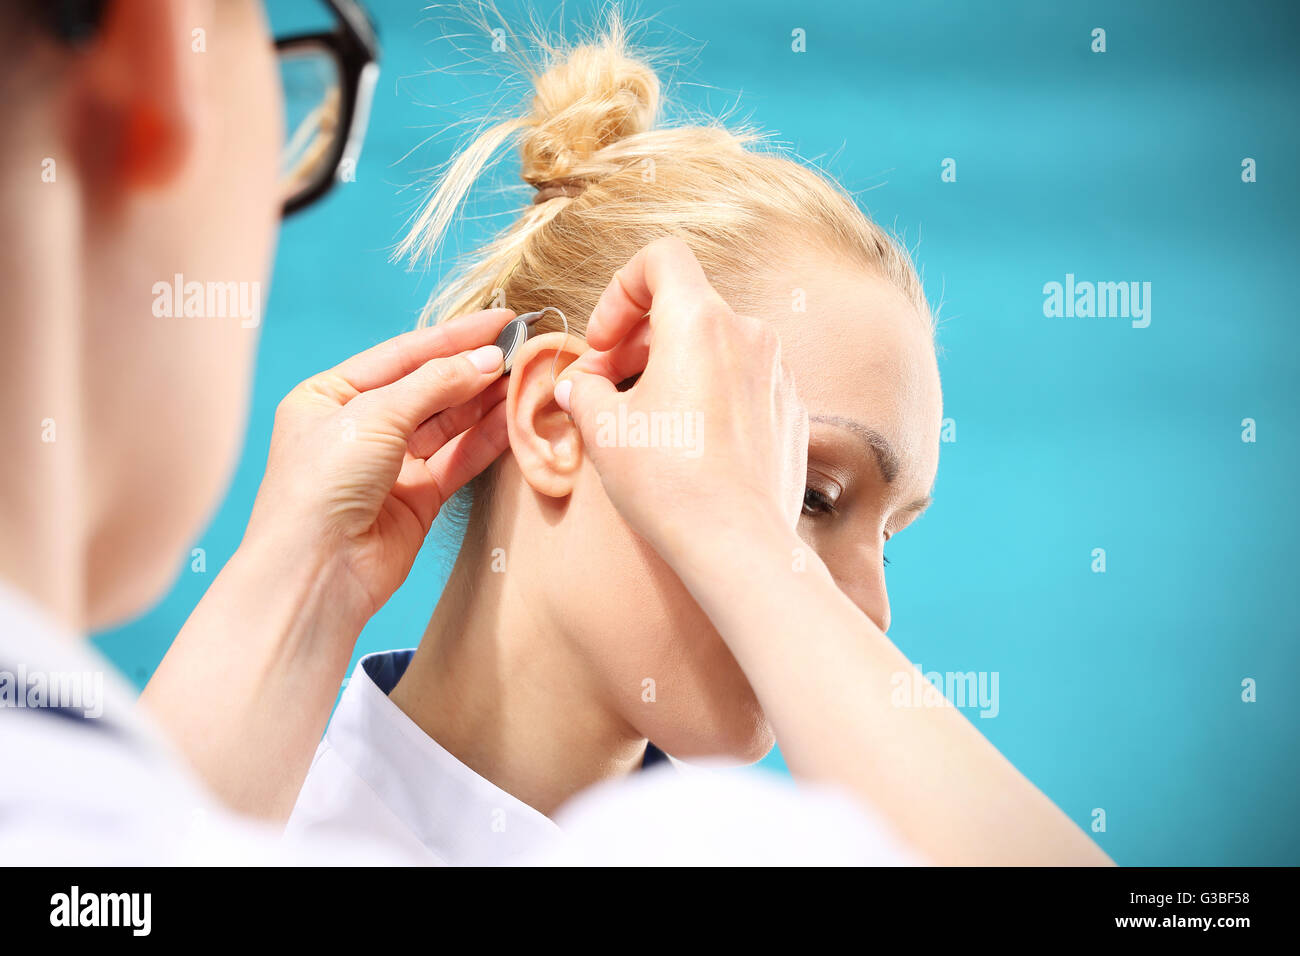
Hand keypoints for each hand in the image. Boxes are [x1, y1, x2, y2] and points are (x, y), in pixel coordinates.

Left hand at [245, 309, 513, 622]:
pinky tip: (514, 417)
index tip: (501, 320)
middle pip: (428, 387)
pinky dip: (486, 439)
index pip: (401, 355)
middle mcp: (358, 428)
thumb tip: (488, 359)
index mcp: (328, 396)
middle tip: (523, 349)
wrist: (316, 571)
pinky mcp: (418, 499)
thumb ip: (435, 384)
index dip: (452, 337)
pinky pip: (458, 459)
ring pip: (448, 424)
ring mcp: (390, 465)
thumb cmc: (322, 485)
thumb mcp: (374, 416)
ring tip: (527, 378)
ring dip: (485, 402)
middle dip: (474, 369)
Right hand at [557, 238, 807, 558]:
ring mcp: (776, 373)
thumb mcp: (603, 428)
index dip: (620, 291)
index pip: (661, 259)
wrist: (736, 544)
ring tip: (643, 418)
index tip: (604, 342)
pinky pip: (743, 383)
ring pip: (715, 347)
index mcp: (700, 321)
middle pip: (685, 307)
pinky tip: (687, 444)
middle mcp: (748, 334)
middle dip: (637, 340)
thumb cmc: (667, 482)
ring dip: (674, 368)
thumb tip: (580, 385)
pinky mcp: (791, 411)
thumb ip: (584, 389)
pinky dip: (710, 396)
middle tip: (605, 387)